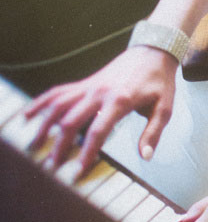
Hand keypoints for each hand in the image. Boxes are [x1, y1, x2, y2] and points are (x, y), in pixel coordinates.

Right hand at [25, 46, 178, 172]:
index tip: (78, 170)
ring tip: (34, 146)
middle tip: (52, 167)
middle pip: (71, 121)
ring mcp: (89, 86)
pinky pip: (58, 92)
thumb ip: (153, 133)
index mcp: (120, 100)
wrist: (153, 51)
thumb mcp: (164, 108)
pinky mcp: (85, 83)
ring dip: (44, 126)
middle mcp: (99, 92)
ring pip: (58, 105)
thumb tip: (145, 156)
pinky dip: (41, 103)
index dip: (86, 152)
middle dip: (59, 146)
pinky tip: (28, 115)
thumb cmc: (159, 81)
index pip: (97, 131)